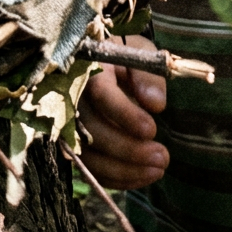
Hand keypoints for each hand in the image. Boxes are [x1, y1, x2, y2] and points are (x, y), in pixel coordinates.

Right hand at [77, 36, 168, 189]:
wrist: (104, 62)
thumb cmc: (125, 57)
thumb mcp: (141, 54)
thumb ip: (149, 76)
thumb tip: (156, 104)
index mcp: (90, 68)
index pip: (101, 94)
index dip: (125, 115)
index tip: (152, 130)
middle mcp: (72, 97)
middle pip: (92, 130)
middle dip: (128, 149)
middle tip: (162, 157)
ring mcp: (69, 123)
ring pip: (88, 155)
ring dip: (123, 169)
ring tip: (158, 170)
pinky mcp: (74, 143)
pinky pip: (89, 167)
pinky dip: (115, 177)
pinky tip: (142, 175)